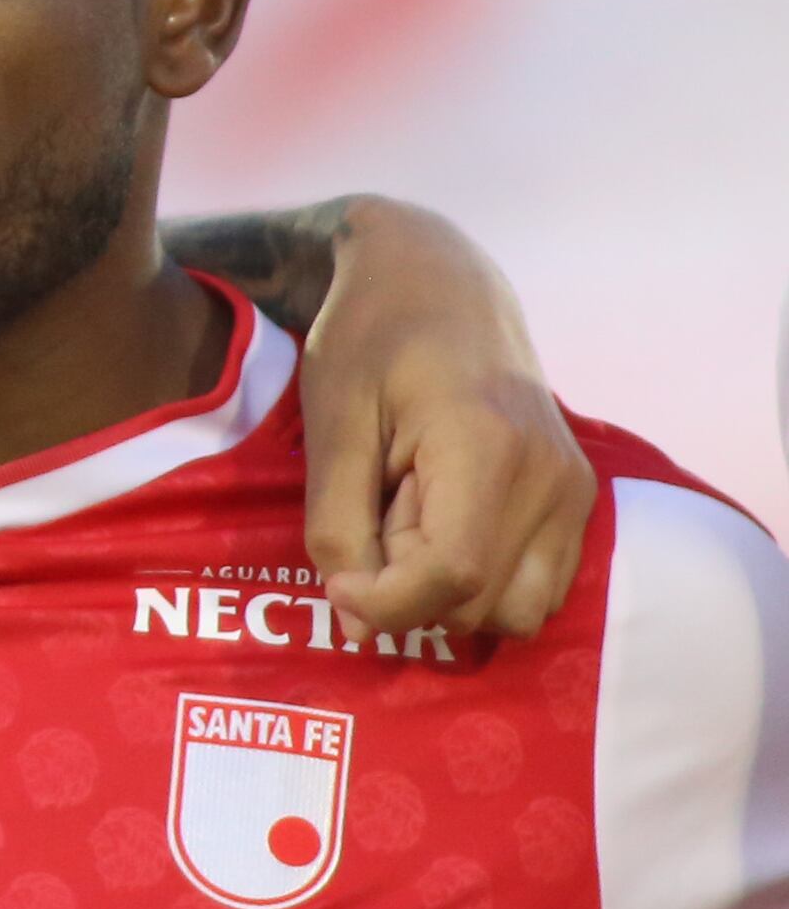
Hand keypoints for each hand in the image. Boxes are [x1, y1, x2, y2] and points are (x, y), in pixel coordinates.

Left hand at [296, 198, 594, 641]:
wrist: (438, 282)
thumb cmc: (369, 341)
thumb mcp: (331, 426)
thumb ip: (338, 528)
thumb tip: (360, 625)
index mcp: (489, 447)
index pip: (451, 577)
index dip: (385, 602)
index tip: (335, 583)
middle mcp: (552, 478)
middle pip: (479, 603)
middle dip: (409, 585)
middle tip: (377, 510)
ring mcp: (575, 490)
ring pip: (515, 611)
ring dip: (447, 592)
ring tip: (411, 514)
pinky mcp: (578, 497)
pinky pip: (538, 587)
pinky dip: (485, 583)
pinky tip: (443, 523)